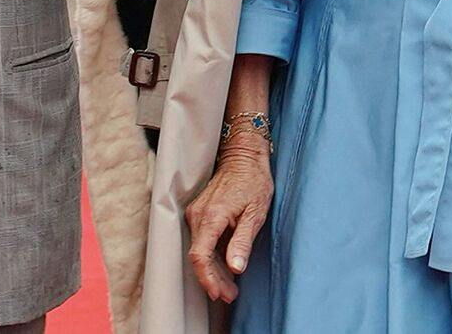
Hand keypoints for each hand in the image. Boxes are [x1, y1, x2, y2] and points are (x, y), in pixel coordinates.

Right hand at [185, 137, 273, 302]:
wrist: (243, 155)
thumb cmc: (253, 182)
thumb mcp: (255, 213)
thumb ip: (242, 241)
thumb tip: (234, 268)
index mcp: (211, 216)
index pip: (200, 256)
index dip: (207, 278)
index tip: (218, 294)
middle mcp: (197, 215)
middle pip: (198, 256)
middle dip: (213, 279)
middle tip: (231, 295)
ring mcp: (196, 213)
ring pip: (199, 249)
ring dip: (213, 270)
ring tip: (231, 288)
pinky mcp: (200, 212)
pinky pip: (202, 240)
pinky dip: (212, 256)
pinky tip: (226, 266)